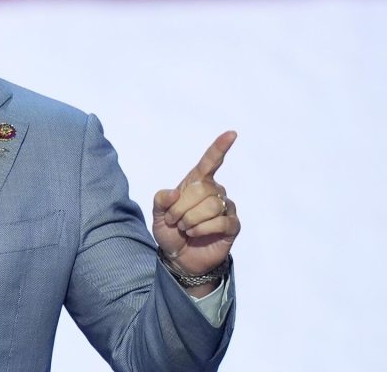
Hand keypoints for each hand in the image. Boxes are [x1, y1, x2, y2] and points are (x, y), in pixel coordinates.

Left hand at [152, 131, 239, 287]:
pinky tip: (196, 234)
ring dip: (191, 221)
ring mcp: (226, 208)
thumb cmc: (170, 231)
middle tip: (174, 221)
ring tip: (185, 228)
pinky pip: (221, 221)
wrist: (179, 256)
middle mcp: (214, 191)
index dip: (220, 147)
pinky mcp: (233, 225)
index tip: (232, 133)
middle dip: (182, 208)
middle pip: (202, 190)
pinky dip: (203, 229)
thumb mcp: (158, 215)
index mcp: (196, 183)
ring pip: (211, 206)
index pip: (210, 162)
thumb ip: (160, 201)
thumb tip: (173, 193)